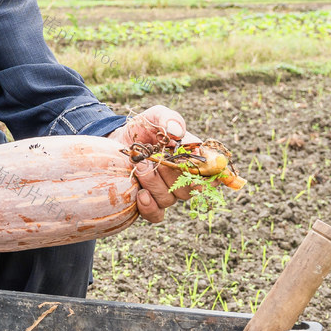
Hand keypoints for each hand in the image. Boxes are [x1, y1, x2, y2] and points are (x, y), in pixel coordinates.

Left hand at [107, 106, 199, 223]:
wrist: (118, 141)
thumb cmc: (142, 128)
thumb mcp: (155, 116)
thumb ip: (168, 118)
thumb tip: (177, 132)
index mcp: (193, 159)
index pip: (212, 174)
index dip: (207, 174)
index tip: (191, 165)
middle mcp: (183, 179)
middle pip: (190, 188)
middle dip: (171, 173)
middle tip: (153, 160)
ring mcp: (167, 192)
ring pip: (170, 199)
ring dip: (154, 183)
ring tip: (139, 167)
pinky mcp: (149, 203)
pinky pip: (157, 214)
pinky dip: (150, 207)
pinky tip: (141, 195)